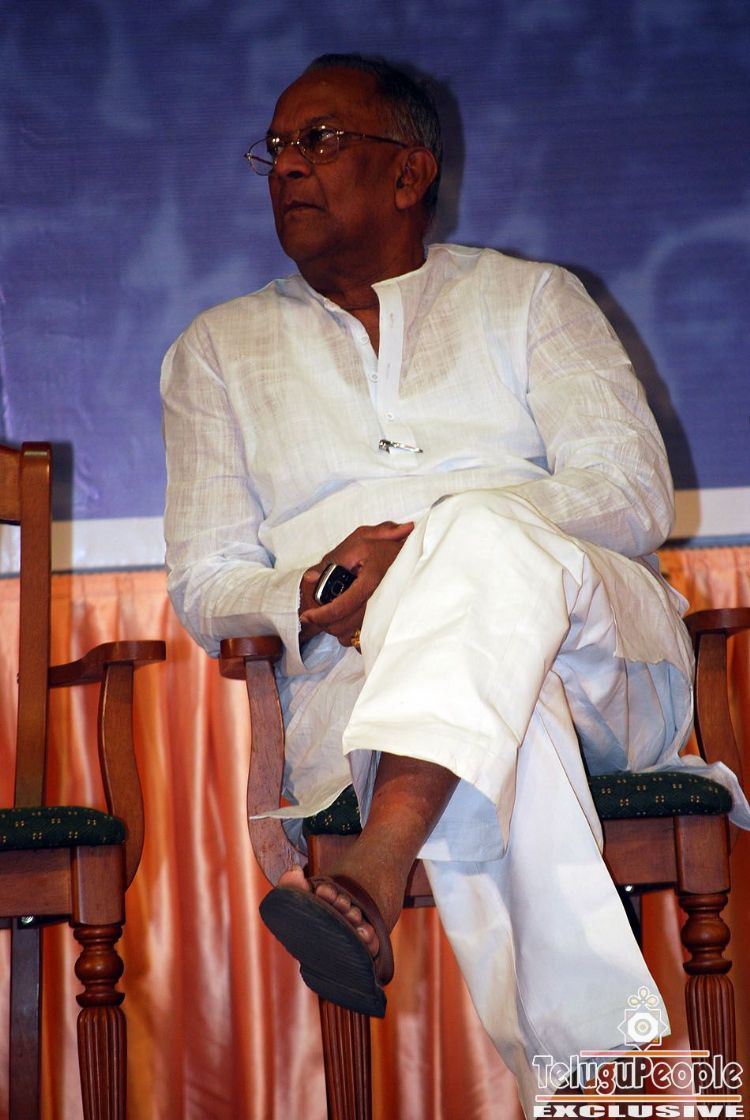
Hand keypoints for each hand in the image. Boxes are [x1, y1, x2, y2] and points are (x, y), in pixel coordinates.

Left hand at [299, 521, 412, 645]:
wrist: (415, 555)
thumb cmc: (386, 548)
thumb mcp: (361, 540)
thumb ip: (335, 558)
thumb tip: (310, 577)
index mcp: (370, 581)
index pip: (340, 607)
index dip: (320, 615)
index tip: (307, 616)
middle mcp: (380, 600)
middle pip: (344, 627)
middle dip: (326, 623)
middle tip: (318, 614)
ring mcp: (387, 614)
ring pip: (353, 636)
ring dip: (339, 629)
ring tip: (336, 614)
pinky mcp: (390, 623)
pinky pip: (366, 639)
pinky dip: (354, 633)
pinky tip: (351, 619)